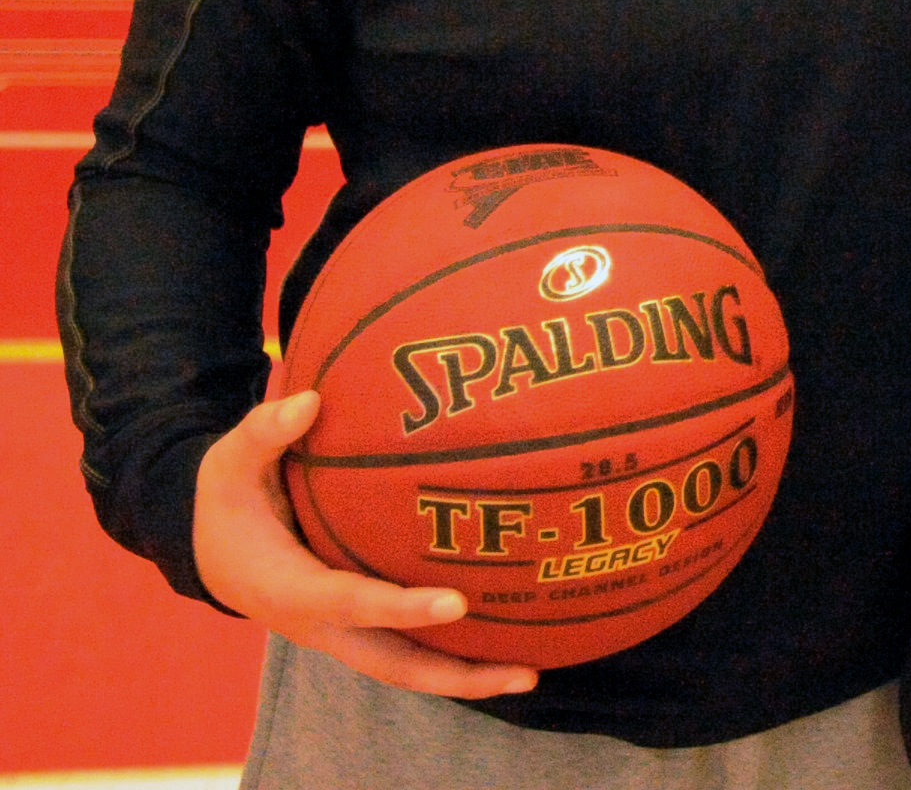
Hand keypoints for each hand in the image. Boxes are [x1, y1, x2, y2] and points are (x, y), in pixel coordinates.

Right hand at [193, 389, 538, 698]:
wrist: (211, 551)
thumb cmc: (228, 501)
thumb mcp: (229, 464)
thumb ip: (263, 432)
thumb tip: (310, 401)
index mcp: (290, 589)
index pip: (352, 604)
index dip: (402, 608)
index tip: (458, 604)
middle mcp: (322, 624)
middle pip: (394, 664)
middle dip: (456, 674)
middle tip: (524, 675)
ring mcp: (344, 632)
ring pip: (408, 666)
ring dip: (466, 674)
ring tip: (532, 672)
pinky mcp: (360, 625)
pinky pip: (410, 647)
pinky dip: (455, 651)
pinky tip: (511, 634)